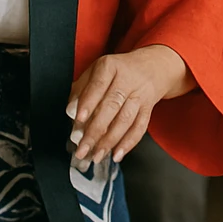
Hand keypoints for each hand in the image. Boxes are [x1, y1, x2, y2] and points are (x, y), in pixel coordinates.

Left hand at [66, 45, 187, 165]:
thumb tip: (70, 110)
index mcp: (110, 67)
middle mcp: (127, 79)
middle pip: (111, 106)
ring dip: (110, 141)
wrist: (152, 66)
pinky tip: (117, 154)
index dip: (88, 103)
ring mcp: (139, 94)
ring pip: (125, 119)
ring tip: (96, 155)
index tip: (78, 119)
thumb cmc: (119, 70)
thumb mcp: (98, 69)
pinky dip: (128, 143)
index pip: (98, 85)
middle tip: (83, 148)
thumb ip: (82, 87)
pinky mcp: (148, 108)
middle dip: (95, 130)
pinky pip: (140, 127)